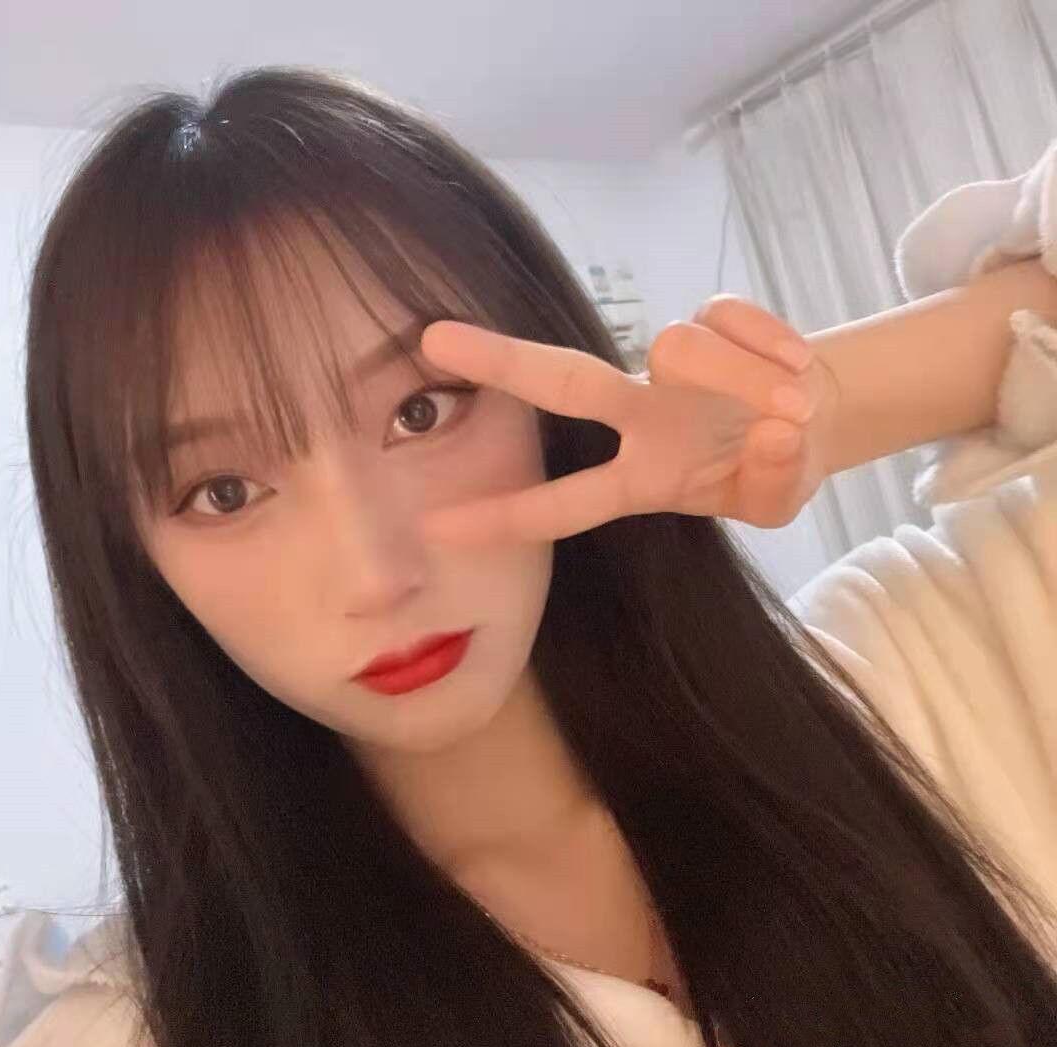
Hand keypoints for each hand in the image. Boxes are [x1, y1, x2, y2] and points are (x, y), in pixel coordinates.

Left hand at [417, 296, 839, 544]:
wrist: (817, 411)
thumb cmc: (770, 466)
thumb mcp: (773, 500)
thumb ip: (770, 483)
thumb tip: (776, 433)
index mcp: (640, 478)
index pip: (566, 503)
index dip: (506, 516)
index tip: (435, 526)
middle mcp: (641, 415)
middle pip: (565, 381)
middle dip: (503, 362)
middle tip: (434, 339)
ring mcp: (672, 364)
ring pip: (678, 346)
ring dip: (738, 375)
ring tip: (791, 407)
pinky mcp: (714, 317)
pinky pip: (724, 314)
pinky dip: (764, 340)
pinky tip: (796, 366)